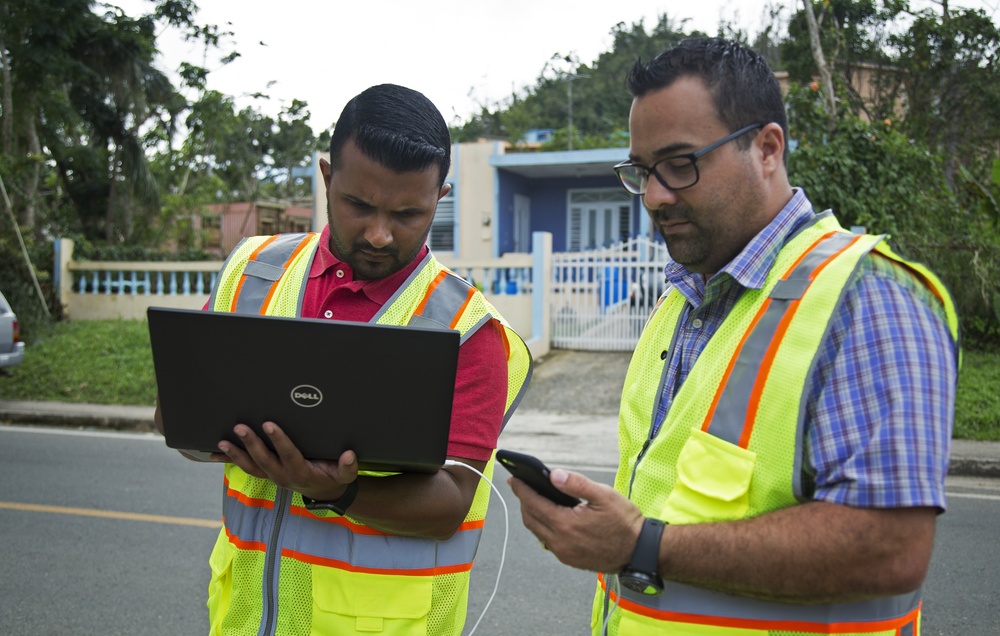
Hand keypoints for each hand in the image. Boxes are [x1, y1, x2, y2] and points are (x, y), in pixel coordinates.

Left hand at [216, 421, 358, 500]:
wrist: (323, 493)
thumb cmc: (333, 478)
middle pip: (263, 460)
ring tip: (223, 441)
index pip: (288, 455)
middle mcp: (282, 476)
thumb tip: (349, 455)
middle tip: (240, 426)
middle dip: (251, 443)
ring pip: (250, 466)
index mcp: (300, 473)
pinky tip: (213, 452)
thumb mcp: (345, 475)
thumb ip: (348, 467)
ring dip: (235, 454)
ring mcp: (271, 476)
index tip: (269, 424)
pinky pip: (245, 467)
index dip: (278, 440)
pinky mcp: (265, 474)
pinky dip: (229, 460)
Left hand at [509, 468, 644, 572]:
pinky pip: (547, 541)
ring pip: (537, 531)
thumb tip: (553, 474)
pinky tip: (549, 516)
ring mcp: (563, 553)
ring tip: (533, 498)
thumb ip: (577, 483)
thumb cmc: (624, 522)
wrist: (639, 551)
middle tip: (521, 486)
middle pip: (530, 518)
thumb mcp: (603, 495)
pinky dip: (543, 526)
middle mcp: (560, 542)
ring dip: (532, 514)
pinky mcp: (569, 559)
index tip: (513, 479)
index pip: (533, 504)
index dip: (521, 490)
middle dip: (523, 501)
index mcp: (565, 524)